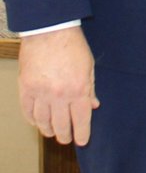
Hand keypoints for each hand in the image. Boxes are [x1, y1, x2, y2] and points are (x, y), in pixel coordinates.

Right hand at [18, 27, 98, 145]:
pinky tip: (38, 122)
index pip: (80, 119)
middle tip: (67, 138)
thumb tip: (93, 106)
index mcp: (78, 89)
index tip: (82, 141)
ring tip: (53, 132)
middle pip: (61, 124)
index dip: (82, 133)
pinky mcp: (25, 89)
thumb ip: (90, 88)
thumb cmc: (73, 47)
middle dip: (65, 135)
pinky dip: (33, 120)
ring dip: (48, 130)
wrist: (50, 31)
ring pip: (43, 122)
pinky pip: (28, 112)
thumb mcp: (89, 66)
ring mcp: (40, 93)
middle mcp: (58, 95)